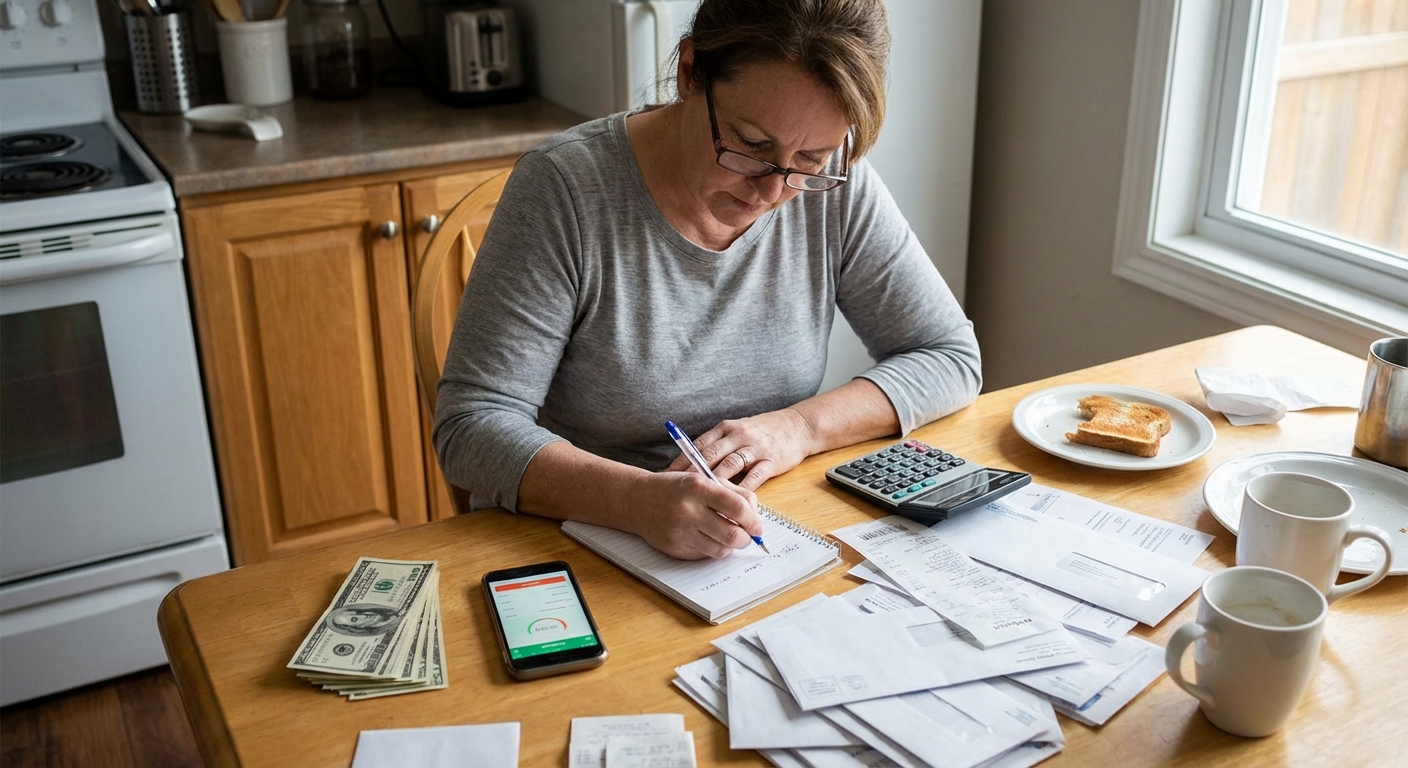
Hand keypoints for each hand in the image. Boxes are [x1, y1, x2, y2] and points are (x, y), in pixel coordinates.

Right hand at [623, 471, 763, 559]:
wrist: (638, 500)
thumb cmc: (677, 488)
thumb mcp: (705, 479)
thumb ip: (734, 494)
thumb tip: (756, 516)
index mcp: (699, 488)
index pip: (738, 508)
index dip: (753, 520)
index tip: (757, 526)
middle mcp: (689, 510)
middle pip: (732, 535)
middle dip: (746, 539)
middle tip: (746, 536)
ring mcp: (680, 532)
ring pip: (720, 550)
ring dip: (730, 546)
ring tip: (727, 536)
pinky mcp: (675, 548)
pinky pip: (704, 555)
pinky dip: (712, 549)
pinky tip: (707, 538)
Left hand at [665, 409, 813, 490]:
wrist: (798, 426)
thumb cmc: (763, 431)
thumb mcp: (738, 430)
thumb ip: (718, 444)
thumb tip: (691, 465)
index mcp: (727, 428)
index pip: (700, 444)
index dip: (683, 460)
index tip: (668, 476)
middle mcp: (739, 436)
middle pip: (711, 455)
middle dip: (693, 474)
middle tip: (679, 491)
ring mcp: (756, 447)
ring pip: (731, 465)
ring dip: (716, 483)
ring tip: (702, 499)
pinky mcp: (771, 460)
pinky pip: (754, 475)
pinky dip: (742, 489)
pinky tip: (732, 501)